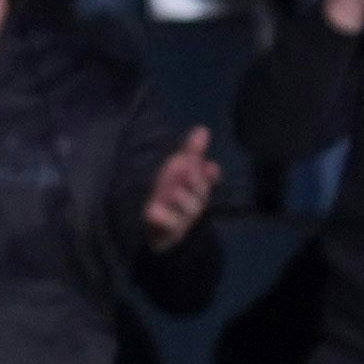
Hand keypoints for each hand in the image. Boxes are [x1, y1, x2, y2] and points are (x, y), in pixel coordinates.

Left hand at [141, 128, 219, 252]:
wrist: (165, 234)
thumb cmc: (173, 198)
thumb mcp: (180, 172)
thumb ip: (191, 152)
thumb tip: (202, 129)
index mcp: (196, 190)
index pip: (204, 179)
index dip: (207, 174)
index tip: (210, 167)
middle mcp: (192, 204)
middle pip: (198, 195)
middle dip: (194, 183)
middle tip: (187, 170)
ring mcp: (180, 219)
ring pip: (185, 211)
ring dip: (182, 200)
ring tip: (175, 192)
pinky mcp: (166, 231)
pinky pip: (164, 225)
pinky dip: (160, 218)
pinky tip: (152, 211)